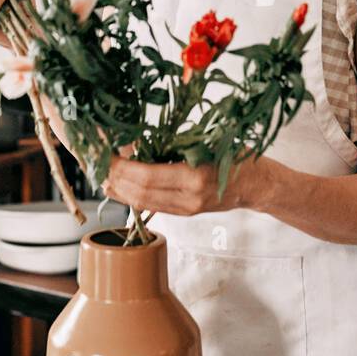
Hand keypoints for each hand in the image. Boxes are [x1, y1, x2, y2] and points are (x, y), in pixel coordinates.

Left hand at [102, 155, 247, 215]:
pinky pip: (153, 207)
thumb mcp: (208, 142)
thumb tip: (138, 142)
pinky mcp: (185, 213)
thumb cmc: (237, 156)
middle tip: (99, 164)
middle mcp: (189, 198)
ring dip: (120, 190)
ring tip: (103, 177)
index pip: (147, 177)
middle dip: (116, 179)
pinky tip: (120, 188)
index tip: (107, 155)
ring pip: (143, 204)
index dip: (123, 168)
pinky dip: (132, 197)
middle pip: (140, 194)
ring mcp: (186, 209)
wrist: (257, 184)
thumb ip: (174, 144)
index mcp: (195, 177)